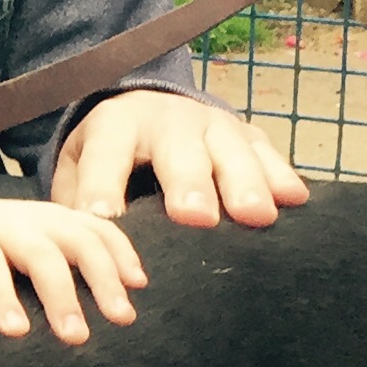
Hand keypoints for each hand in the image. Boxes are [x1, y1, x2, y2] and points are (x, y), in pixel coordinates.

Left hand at [0, 171, 144, 341]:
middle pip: (40, 252)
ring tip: (124, 317)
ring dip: (105, 273)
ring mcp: (41, 215)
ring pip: (79, 236)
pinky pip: (99, 228)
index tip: (16, 333)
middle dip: (61, 293)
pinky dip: (122, 251)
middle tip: (77, 338)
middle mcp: (10, 220)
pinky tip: (140, 285)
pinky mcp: (63, 216)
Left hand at [54, 89, 307, 228]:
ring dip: (245, 181)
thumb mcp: (77, 170)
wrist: (145, 112)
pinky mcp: (246, 134)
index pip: (105, 155)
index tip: (104, 219)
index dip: (103, 186)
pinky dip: (281, 175)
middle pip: (178, 148)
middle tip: (194, 217)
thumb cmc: (106, 158)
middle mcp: (166, 118)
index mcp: (115, 125)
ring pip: (230, 148)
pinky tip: (295, 200)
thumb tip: (70, 254)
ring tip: (256, 217)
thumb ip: (74, 204)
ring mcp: (212, 124)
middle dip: (188, 182)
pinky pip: (266, 152)